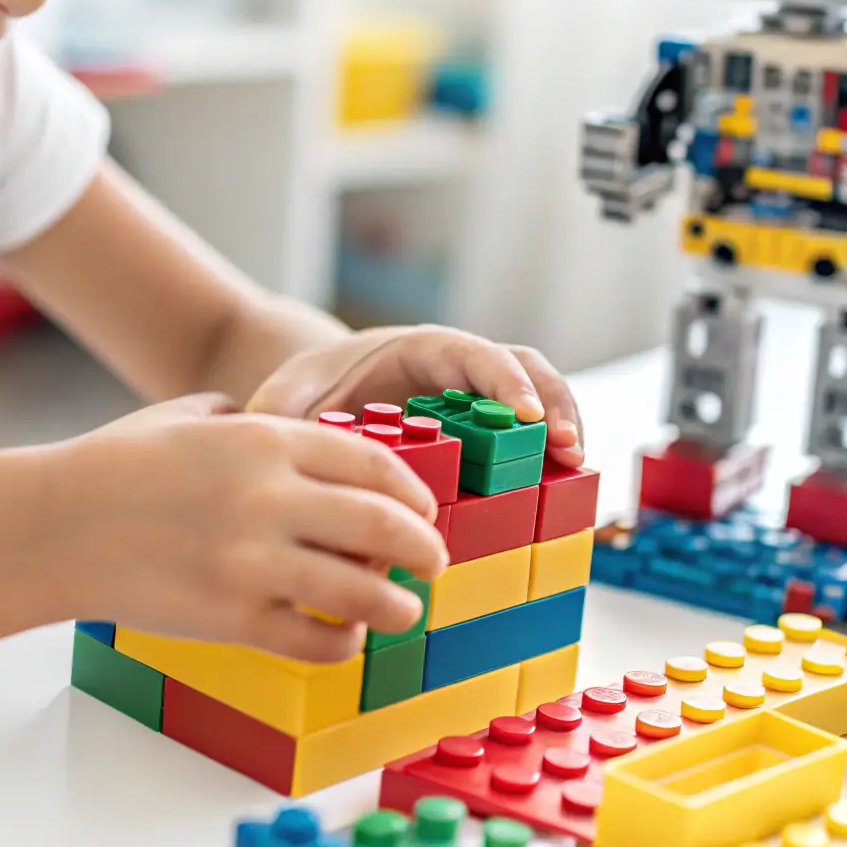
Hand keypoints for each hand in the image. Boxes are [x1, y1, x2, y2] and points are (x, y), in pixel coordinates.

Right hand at [49, 393, 448, 662]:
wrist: (51, 526)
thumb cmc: (119, 464)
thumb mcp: (193, 415)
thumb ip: (255, 419)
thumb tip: (302, 436)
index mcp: (266, 439)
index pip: (375, 466)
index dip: (414, 493)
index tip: (424, 510)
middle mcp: (269, 498)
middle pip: (384, 526)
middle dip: (424, 548)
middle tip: (433, 562)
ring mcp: (251, 562)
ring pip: (362, 591)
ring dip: (398, 604)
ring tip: (406, 609)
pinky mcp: (230, 618)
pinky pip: (314, 640)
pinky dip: (345, 644)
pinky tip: (348, 639)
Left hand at [246, 326, 585, 465]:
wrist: (319, 398)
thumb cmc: (309, 389)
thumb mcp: (288, 396)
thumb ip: (281, 415)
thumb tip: (272, 442)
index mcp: (421, 351)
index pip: (475, 353)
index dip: (505, 381)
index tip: (523, 416)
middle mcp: (459, 373)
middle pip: (523, 372)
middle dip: (551, 404)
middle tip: (566, 448)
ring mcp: (477, 405)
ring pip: (537, 403)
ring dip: (561, 431)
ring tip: (574, 471)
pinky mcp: (482, 439)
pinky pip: (524, 442)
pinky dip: (544, 463)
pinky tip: (555, 494)